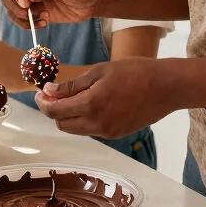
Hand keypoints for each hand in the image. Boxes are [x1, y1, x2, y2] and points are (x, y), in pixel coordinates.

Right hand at [2, 0, 100, 28]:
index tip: (26, 3)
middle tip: (30, 14)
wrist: (92, 1)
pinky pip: (20, 20)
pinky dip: (28, 24)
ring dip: (23, 18)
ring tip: (44, 18)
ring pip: (11, 9)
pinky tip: (44, 23)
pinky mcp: (31, 11)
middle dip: (17, 8)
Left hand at [35, 58, 173, 137]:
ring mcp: (108, 132)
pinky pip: (91, 130)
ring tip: (72, 97)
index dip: (42, 103)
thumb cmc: (133, 72)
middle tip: (53, 95)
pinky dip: (83, 120)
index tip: (39, 93)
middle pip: (62, 124)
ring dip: (68, 116)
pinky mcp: (117, 134)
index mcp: (90, 106)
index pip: (55, 111)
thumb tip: (48, 91)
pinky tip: (89, 104)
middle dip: (53, 111)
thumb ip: (72, 85)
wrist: (166, 87)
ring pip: (76, 130)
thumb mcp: (98, 71)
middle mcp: (97, 124)